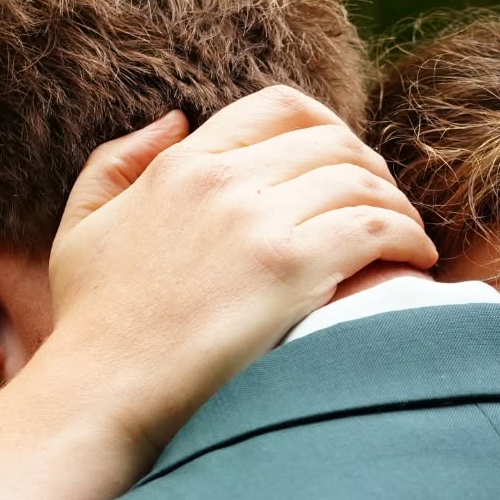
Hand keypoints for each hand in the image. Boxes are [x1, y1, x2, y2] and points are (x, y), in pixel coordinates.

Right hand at [45, 85, 436, 461]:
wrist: (102, 392)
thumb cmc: (92, 325)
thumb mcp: (83, 225)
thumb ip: (118, 163)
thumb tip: (175, 118)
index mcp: (182, 165)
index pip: (278, 107)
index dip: (329, 126)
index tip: (348, 161)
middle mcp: (224, 181)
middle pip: (333, 142)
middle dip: (373, 168)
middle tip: (388, 205)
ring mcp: (258, 222)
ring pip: (363, 182)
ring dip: (398, 206)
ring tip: (408, 237)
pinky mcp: (290, 269)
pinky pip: (376, 228)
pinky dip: (409, 237)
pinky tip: (416, 261)